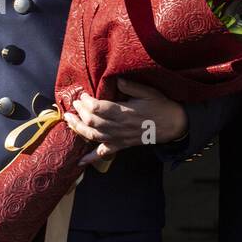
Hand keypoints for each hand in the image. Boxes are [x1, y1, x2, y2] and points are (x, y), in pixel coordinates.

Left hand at [64, 79, 186, 167]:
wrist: (173, 125)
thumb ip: (130, 86)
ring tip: (69, 121)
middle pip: (92, 121)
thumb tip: (116, 80)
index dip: (86, 101)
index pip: (98, 108)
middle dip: (80, 112)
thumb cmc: (160, 106)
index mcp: (124, 113)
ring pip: (93, 136)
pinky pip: (104, 153)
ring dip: (78, 129)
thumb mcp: (148, 91)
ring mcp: (119, 138)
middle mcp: (119, 127)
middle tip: (74, 104)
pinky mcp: (122, 145)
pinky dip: (91, 158)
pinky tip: (79, 161)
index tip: (82, 94)